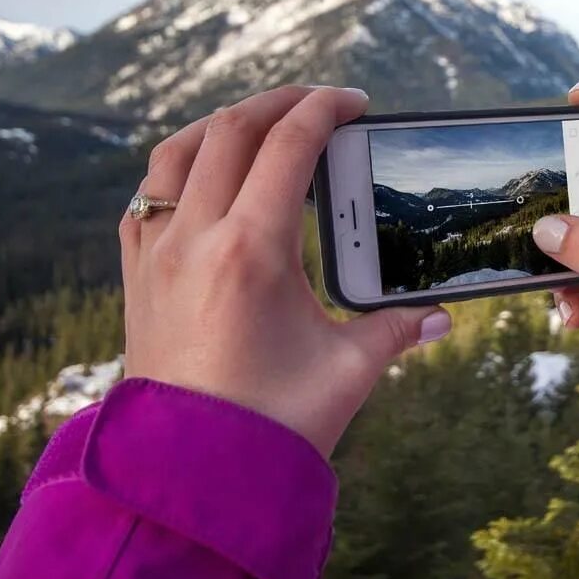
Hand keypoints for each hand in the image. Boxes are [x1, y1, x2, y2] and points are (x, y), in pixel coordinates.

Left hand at [120, 86, 451, 456]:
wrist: (190, 476)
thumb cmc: (272, 425)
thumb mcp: (349, 370)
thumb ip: (398, 329)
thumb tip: (442, 316)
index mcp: (250, 251)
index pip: (288, 145)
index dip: (325, 109)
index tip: (355, 102)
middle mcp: (193, 238)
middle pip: (231, 130)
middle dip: (280, 102)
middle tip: (320, 103)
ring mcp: (155, 254)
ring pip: (176, 152)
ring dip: (223, 124)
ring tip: (262, 123)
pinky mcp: (136, 277)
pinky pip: (146, 196)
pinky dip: (179, 168)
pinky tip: (206, 180)